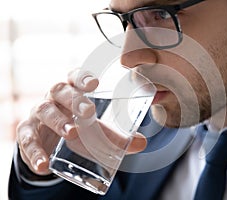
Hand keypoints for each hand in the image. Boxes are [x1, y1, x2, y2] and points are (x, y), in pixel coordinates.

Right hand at [16, 69, 146, 175]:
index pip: (75, 78)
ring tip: (71, 132)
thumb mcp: (93, 130)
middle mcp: (53, 99)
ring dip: (57, 121)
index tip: (94, 83)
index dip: (83, 77)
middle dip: (74, 99)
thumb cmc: (75, 127)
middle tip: (88, 111)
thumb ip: (115, 136)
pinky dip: (35, 152)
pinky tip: (44, 164)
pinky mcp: (27, 133)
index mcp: (71, 92)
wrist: (48, 142)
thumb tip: (141, 143)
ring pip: (44, 110)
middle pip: (59, 90)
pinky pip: (27, 140)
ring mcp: (38, 115)